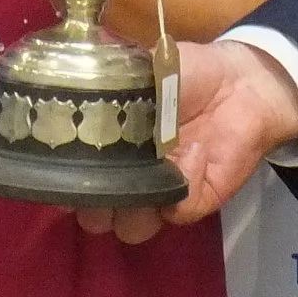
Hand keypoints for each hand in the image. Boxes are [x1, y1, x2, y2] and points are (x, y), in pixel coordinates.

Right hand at [75, 41, 297, 245]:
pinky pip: (177, 210)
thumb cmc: (184, 74)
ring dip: (133, 207)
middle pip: (94, 216)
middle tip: (103, 180)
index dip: (60, 183)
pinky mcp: (194, 200)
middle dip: (92, 207)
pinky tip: (194, 151)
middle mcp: (126, 178)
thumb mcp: (140, 69)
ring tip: (148, 168)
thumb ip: (106, 80)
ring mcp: (158, 193)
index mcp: (105, 149)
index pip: (68, 181)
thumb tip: (71, 75)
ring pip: (131, 227)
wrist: (238, 83)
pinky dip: (183, 181)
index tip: (58, 170)